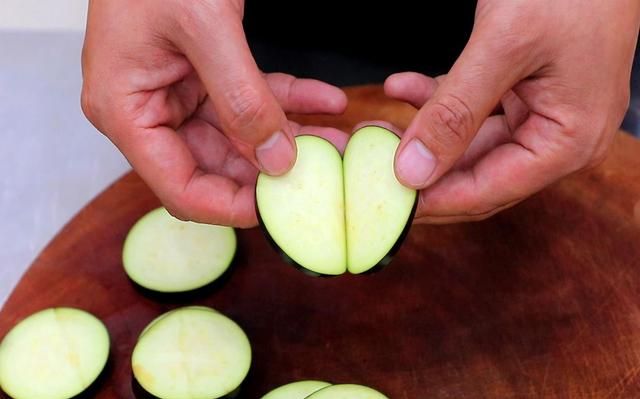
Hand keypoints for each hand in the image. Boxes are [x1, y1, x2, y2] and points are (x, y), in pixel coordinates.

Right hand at [81, 0, 347, 227]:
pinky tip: (326, 101)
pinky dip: (287, 100)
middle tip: (321, 176)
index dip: (229, 206)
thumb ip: (241, 96)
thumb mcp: (205, 26)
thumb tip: (276, 159)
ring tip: (336, 140)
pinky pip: (249, 99)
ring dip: (289, 137)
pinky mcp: (203, 75)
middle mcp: (147, 110)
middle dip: (271, 171)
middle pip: (214, 166)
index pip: (178, 187)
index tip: (280, 209)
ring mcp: (176, 93)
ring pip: (240, 136)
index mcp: (125, 110)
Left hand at [387, 1, 639, 222]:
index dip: (433, 201)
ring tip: (374, 129)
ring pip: (467, 144)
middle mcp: (558, 138)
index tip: (384, 202)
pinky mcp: (524, 92)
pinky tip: (400, 86)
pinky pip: (472, 110)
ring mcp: (541, 114)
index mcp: (567, 142)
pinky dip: (436, 100)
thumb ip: (456, 112)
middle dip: (419, 170)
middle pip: (475, 174)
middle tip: (368, 169)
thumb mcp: (504, 47)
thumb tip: (413, 170)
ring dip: (422, 134)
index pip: (488, 190)